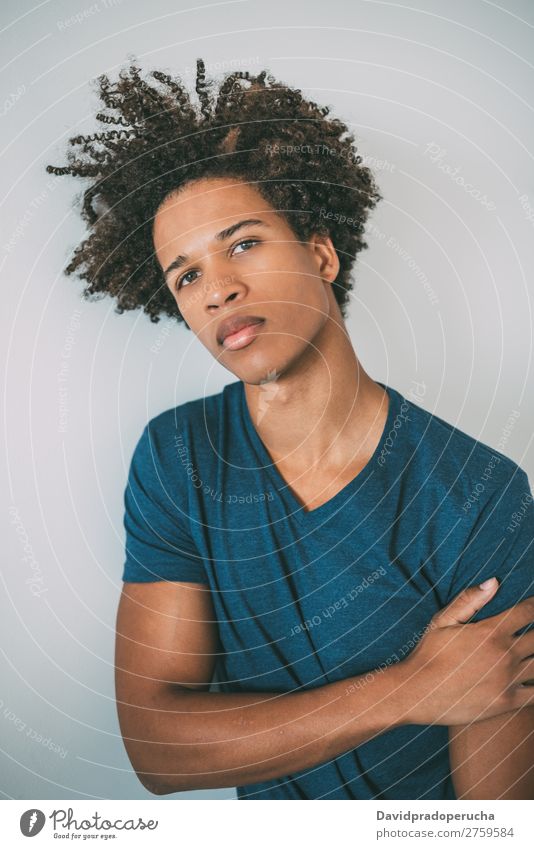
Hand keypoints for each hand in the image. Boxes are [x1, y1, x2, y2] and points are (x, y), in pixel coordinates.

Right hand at [399, 578, 533, 725]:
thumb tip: (495, 581)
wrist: (417, 693)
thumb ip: (470, 600)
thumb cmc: (428, 654)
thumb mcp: (442, 621)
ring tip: (532, 653)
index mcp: (491, 631)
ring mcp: (508, 679)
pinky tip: (531, 677)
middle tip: (532, 632)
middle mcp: (504, 654)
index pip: (527, 612)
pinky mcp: (507, 702)